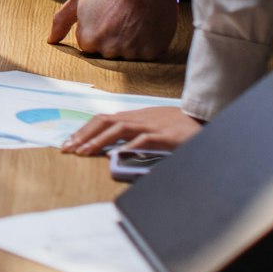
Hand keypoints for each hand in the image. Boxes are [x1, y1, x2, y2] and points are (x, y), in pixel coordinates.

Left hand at [47, 0, 179, 59]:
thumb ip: (61, 20)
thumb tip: (50, 40)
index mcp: (88, 40)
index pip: (89, 45)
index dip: (97, 29)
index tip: (105, 17)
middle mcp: (108, 51)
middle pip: (108, 52)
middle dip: (113, 38)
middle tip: (121, 17)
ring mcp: (130, 53)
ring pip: (128, 54)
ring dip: (131, 41)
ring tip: (134, 19)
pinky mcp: (151, 53)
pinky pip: (147, 54)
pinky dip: (148, 42)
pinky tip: (147, 25)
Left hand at [61, 106, 201, 155]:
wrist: (204, 119)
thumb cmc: (177, 125)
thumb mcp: (152, 125)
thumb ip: (134, 132)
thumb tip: (114, 145)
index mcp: (134, 116)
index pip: (102, 119)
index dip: (84, 130)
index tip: (69, 141)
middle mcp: (138, 118)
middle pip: (104, 121)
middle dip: (84, 134)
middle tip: (68, 148)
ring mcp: (151, 126)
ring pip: (118, 129)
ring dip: (99, 140)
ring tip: (84, 151)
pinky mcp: (164, 136)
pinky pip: (143, 140)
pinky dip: (129, 146)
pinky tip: (117, 155)